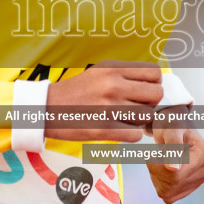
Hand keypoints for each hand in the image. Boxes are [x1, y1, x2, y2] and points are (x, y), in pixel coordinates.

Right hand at [44, 61, 162, 141]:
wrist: (46, 109)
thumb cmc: (76, 92)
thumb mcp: (99, 72)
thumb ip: (125, 75)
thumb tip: (155, 83)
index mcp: (113, 68)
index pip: (154, 73)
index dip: (154, 84)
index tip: (145, 92)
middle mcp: (112, 84)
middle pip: (156, 94)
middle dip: (150, 103)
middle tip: (136, 108)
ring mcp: (109, 107)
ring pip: (147, 116)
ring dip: (138, 121)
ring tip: (123, 119)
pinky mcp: (103, 129)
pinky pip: (135, 135)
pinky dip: (130, 135)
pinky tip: (118, 130)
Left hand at [147, 127, 203, 203]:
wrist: (173, 129)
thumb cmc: (171, 125)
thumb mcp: (170, 130)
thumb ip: (172, 146)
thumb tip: (173, 170)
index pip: (174, 173)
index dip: (155, 164)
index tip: (152, 150)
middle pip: (172, 183)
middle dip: (155, 170)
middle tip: (155, 153)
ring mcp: (199, 182)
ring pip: (167, 192)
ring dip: (156, 176)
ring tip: (161, 159)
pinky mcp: (189, 190)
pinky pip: (167, 196)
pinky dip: (159, 183)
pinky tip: (163, 169)